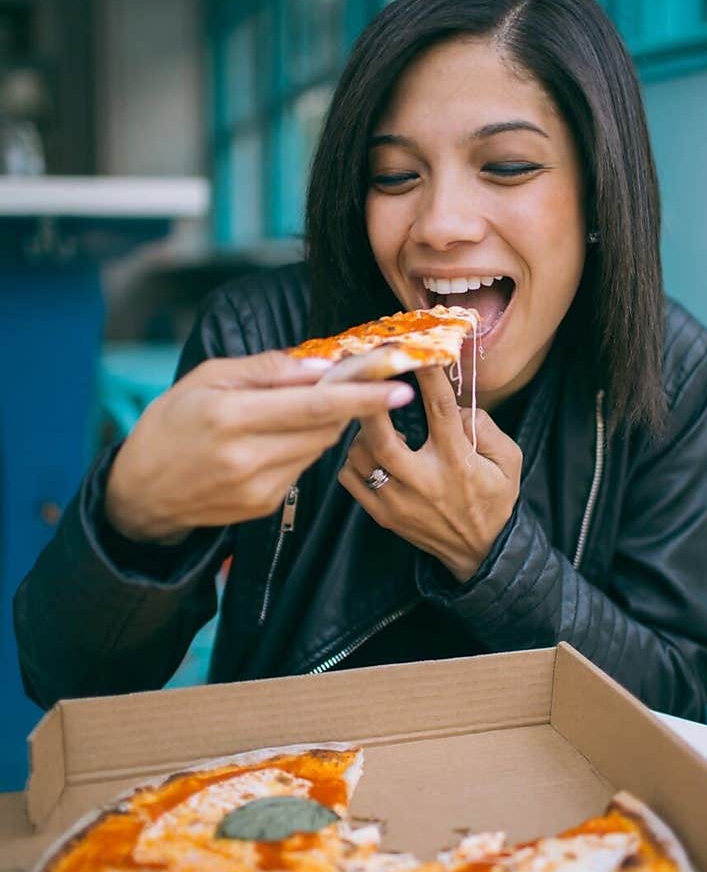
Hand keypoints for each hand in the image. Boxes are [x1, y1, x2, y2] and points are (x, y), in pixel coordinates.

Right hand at [105, 352, 413, 543]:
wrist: (143, 492)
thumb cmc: (172, 422)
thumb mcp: (206, 378)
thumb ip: (266, 370)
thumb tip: (320, 365)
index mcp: (231, 418)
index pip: (313, 407)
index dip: (361, 397)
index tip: (399, 388)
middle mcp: (248, 458)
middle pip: (325, 427)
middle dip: (350, 402)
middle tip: (362, 378)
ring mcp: (259, 488)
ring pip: (319, 447)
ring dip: (324, 422)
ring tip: (300, 406)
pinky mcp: (265, 506)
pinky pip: (303, 466)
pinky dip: (303, 445)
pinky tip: (277, 436)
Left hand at [338, 366, 521, 582]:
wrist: (480, 551)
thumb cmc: (494, 499)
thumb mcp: (508, 460)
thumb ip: (485, 427)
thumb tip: (455, 405)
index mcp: (456, 460)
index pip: (439, 408)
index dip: (426, 376)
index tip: (416, 351)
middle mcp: (423, 479)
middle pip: (381, 435)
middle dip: (368, 403)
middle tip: (365, 379)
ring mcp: (398, 500)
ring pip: (359, 455)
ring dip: (360, 431)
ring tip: (371, 420)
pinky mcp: (382, 515)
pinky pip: (351, 479)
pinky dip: (352, 459)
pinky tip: (366, 452)